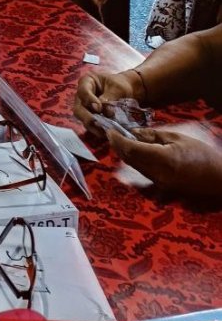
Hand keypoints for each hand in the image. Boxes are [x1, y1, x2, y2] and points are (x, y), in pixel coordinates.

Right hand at [73, 71, 139, 132]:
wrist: (126, 90)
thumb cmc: (120, 85)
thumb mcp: (118, 88)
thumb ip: (110, 97)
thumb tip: (105, 111)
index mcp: (86, 82)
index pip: (83, 91)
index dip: (89, 100)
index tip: (99, 108)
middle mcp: (81, 95)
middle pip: (78, 108)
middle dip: (87, 117)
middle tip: (99, 124)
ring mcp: (84, 107)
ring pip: (83, 119)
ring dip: (93, 126)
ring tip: (105, 131)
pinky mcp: (90, 116)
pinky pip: (90, 125)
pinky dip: (97, 130)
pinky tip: (106, 133)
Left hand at [107, 128, 221, 199]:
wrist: (220, 180)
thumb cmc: (202, 155)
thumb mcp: (178, 138)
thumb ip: (153, 136)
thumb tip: (133, 133)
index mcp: (162, 159)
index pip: (131, 149)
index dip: (117, 140)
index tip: (109, 131)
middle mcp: (157, 174)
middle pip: (129, 159)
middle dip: (118, 146)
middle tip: (112, 134)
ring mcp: (159, 184)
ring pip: (134, 167)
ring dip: (126, 154)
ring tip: (122, 141)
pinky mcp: (162, 189)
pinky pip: (143, 173)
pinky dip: (136, 162)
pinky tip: (137, 153)